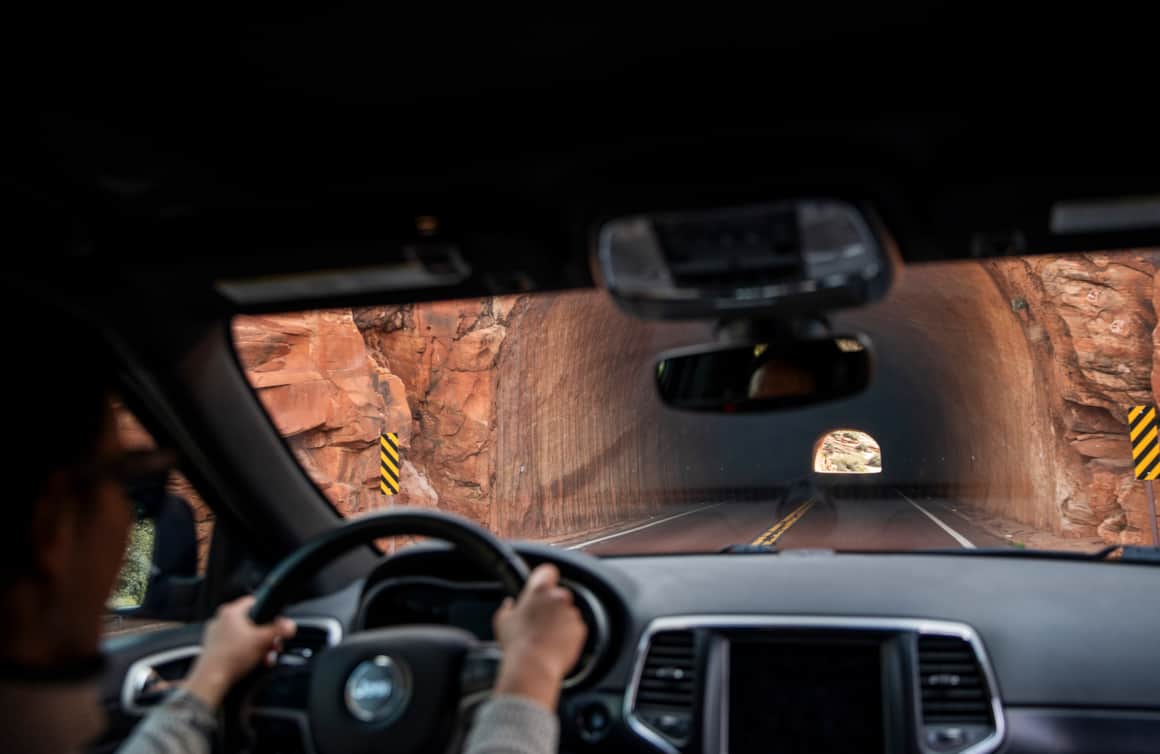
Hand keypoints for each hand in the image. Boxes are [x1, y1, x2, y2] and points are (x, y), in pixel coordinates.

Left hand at [184, 595, 295, 708]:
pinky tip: (254, 663)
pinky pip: (236, 646)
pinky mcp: (214, 649)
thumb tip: (290, 624)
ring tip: (265, 658)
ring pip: (245, 636)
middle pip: (252, 622)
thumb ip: (279, 630)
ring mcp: (216, 635)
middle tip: (273, 646)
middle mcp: (221, 621)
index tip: (276, 622)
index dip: (269, 611)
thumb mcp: (262, 640)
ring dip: (259, 647)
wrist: (212, 680)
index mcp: (230, 612)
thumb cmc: (231, 658)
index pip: (255, 601)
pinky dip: (247, 653)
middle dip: (266, 636)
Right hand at [492, 564, 586, 710]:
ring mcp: (571, 612)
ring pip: (566, 612)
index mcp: (539, 590)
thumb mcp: (502, 622)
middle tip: (539, 621)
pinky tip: (555, 645)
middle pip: (557, 594)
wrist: (534, 667)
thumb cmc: (516, 644)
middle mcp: (558, 597)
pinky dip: (568, 634)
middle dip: (551, 605)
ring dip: (559, 621)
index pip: (548, 571)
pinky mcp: (580, 628)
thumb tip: (509, 604)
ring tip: (546, 637)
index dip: (545, 577)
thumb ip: (507, 608)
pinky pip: (574, 627)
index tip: (542, 586)